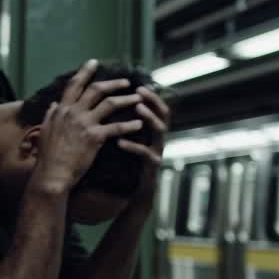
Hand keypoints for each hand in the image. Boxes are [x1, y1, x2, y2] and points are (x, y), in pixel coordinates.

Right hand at [33, 60, 145, 192]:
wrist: (52, 174)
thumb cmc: (48, 156)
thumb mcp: (45, 130)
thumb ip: (50, 114)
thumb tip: (53, 104)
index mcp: (61, 109)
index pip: (74, 84)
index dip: (85, 71)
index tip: (94, 62)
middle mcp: (73, 112)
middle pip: (96, 90)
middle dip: (113, 83)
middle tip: (126, 81)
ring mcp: (84, 123)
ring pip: (109, 104)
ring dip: (126, 100)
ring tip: (138, 99)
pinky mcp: (94, 137)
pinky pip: (116, 127)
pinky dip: (129, 125)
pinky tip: (138, 124)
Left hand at [118, 85, 170, 206]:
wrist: (135, 193)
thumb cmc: (131, 162)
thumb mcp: (131, 139)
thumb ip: (128, 123)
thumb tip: (114, 103)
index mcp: (154, 130)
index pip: (158, 106)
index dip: (151, 95)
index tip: (138, 85)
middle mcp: (159, 138)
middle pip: (164, 114)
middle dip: (153, 102)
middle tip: (139, 94)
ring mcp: (158, 151)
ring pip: (160, 131)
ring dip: (150, 118)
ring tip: (137, 110)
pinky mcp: (152, 166)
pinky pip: (145, 153)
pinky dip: (133, 146)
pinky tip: (120, 142)